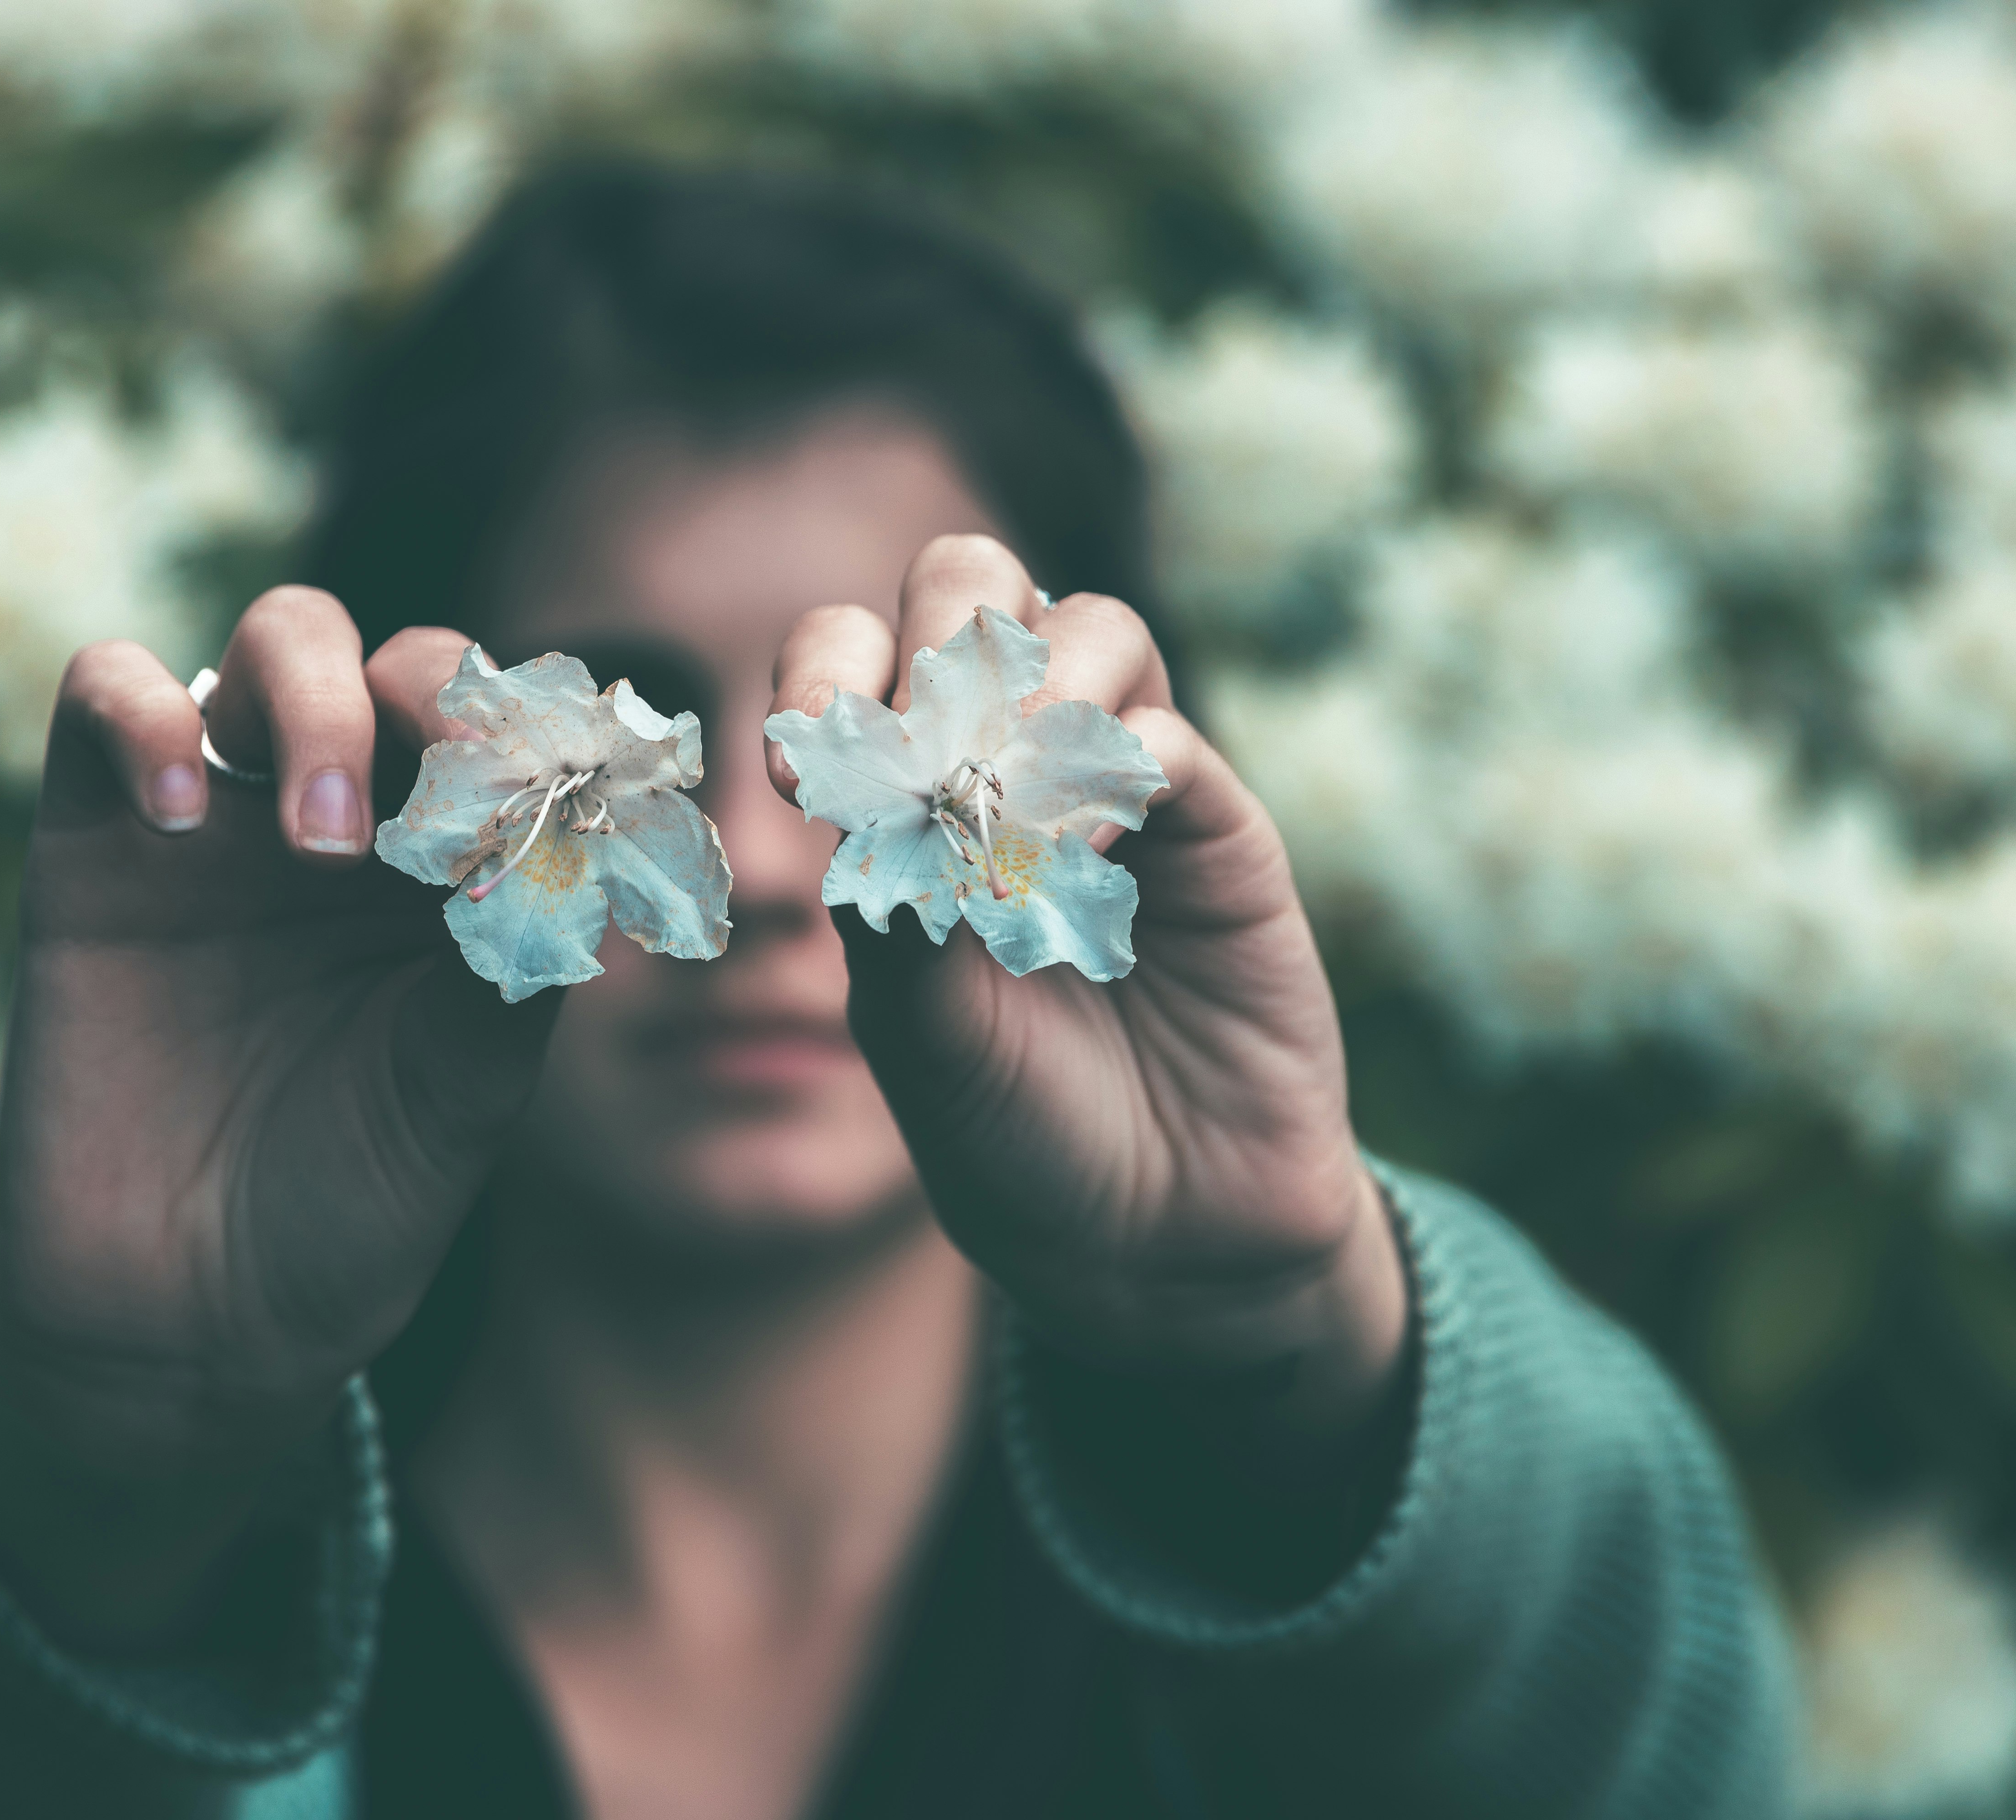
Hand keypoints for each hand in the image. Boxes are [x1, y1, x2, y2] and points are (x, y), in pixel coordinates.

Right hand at [0, 588, 544, 1643]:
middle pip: (404, 660)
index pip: (516, 730)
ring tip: (323, 841)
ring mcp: (227, 819)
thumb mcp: (467, 1085)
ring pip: (278, 640)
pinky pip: (103, 691)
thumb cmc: (348, 1203)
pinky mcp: (95, 842)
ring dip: (319, 701)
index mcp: (460, 870)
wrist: (193, 1324)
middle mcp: (354, 823)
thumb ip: (520, 953)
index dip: (545, 733)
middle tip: (443, 805)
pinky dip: (144, 718)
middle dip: (440, 697)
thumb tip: (584, 828)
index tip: (565, 792)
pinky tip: (182, 814)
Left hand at [766, 537, 1406, 1437]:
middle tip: (922, 738)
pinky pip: (1171, 739)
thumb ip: (894, 905)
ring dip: (1034, 688)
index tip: (792, 771)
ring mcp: (1122, 790)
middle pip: (976, 588)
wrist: (1155, 1242)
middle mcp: (1014, 767)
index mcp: (910, 801)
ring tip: (1005, 794)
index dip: (822, 674)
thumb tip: (891, 786)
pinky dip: (1113, 770)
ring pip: (1090, 627)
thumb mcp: (917, 1031)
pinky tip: (1075, 852)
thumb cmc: (1015, 1135)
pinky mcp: (1223, 834)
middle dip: (938, 632)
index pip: (856, 658)